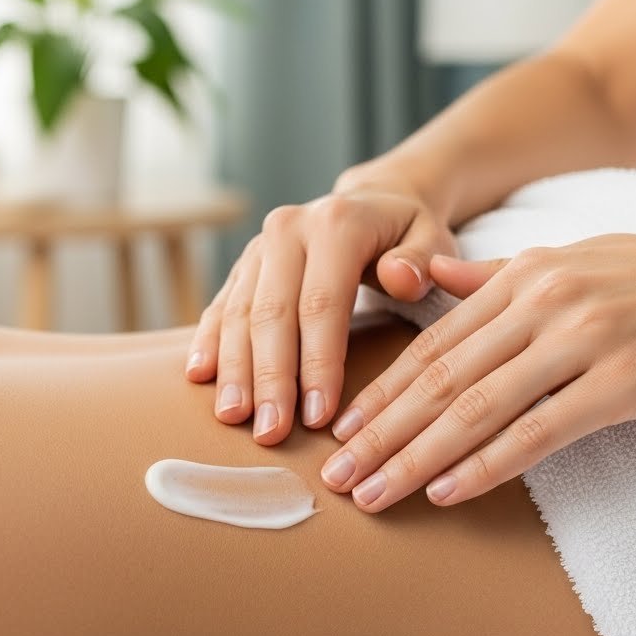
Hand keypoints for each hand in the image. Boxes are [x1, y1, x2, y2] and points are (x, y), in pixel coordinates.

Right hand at [185, 168, 457, 443]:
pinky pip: (221, 305)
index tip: (319, 417)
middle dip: (269, 378)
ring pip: (240, 313)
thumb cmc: (411, 237)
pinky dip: (210, 341)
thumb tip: (401, 277)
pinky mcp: (244, 265)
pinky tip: (200, 376)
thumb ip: (422, 261)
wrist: (374, 203)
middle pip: (272, 313)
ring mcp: (260, 246)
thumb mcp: (434, 239)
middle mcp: (290, 229)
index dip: (318, 363)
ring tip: (234, 418)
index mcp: (338, 223)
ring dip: (235, 369)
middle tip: (270, 433)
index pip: (323, 303)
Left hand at [320, 233, 635, 511]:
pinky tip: (445, 491)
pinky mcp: (619, 383)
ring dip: (417, 458)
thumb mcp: (570, 260)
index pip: (433, 343)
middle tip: (338, 476)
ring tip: (374, 494)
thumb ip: (495, 277)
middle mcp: (542, 304)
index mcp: (521, 277)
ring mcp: (580, 342)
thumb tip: (431, 277)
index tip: (342, 430)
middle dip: (382, 432)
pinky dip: (486, 466)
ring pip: (477, 409)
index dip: (382, 390)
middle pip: (441, 379)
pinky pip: (538, 432)